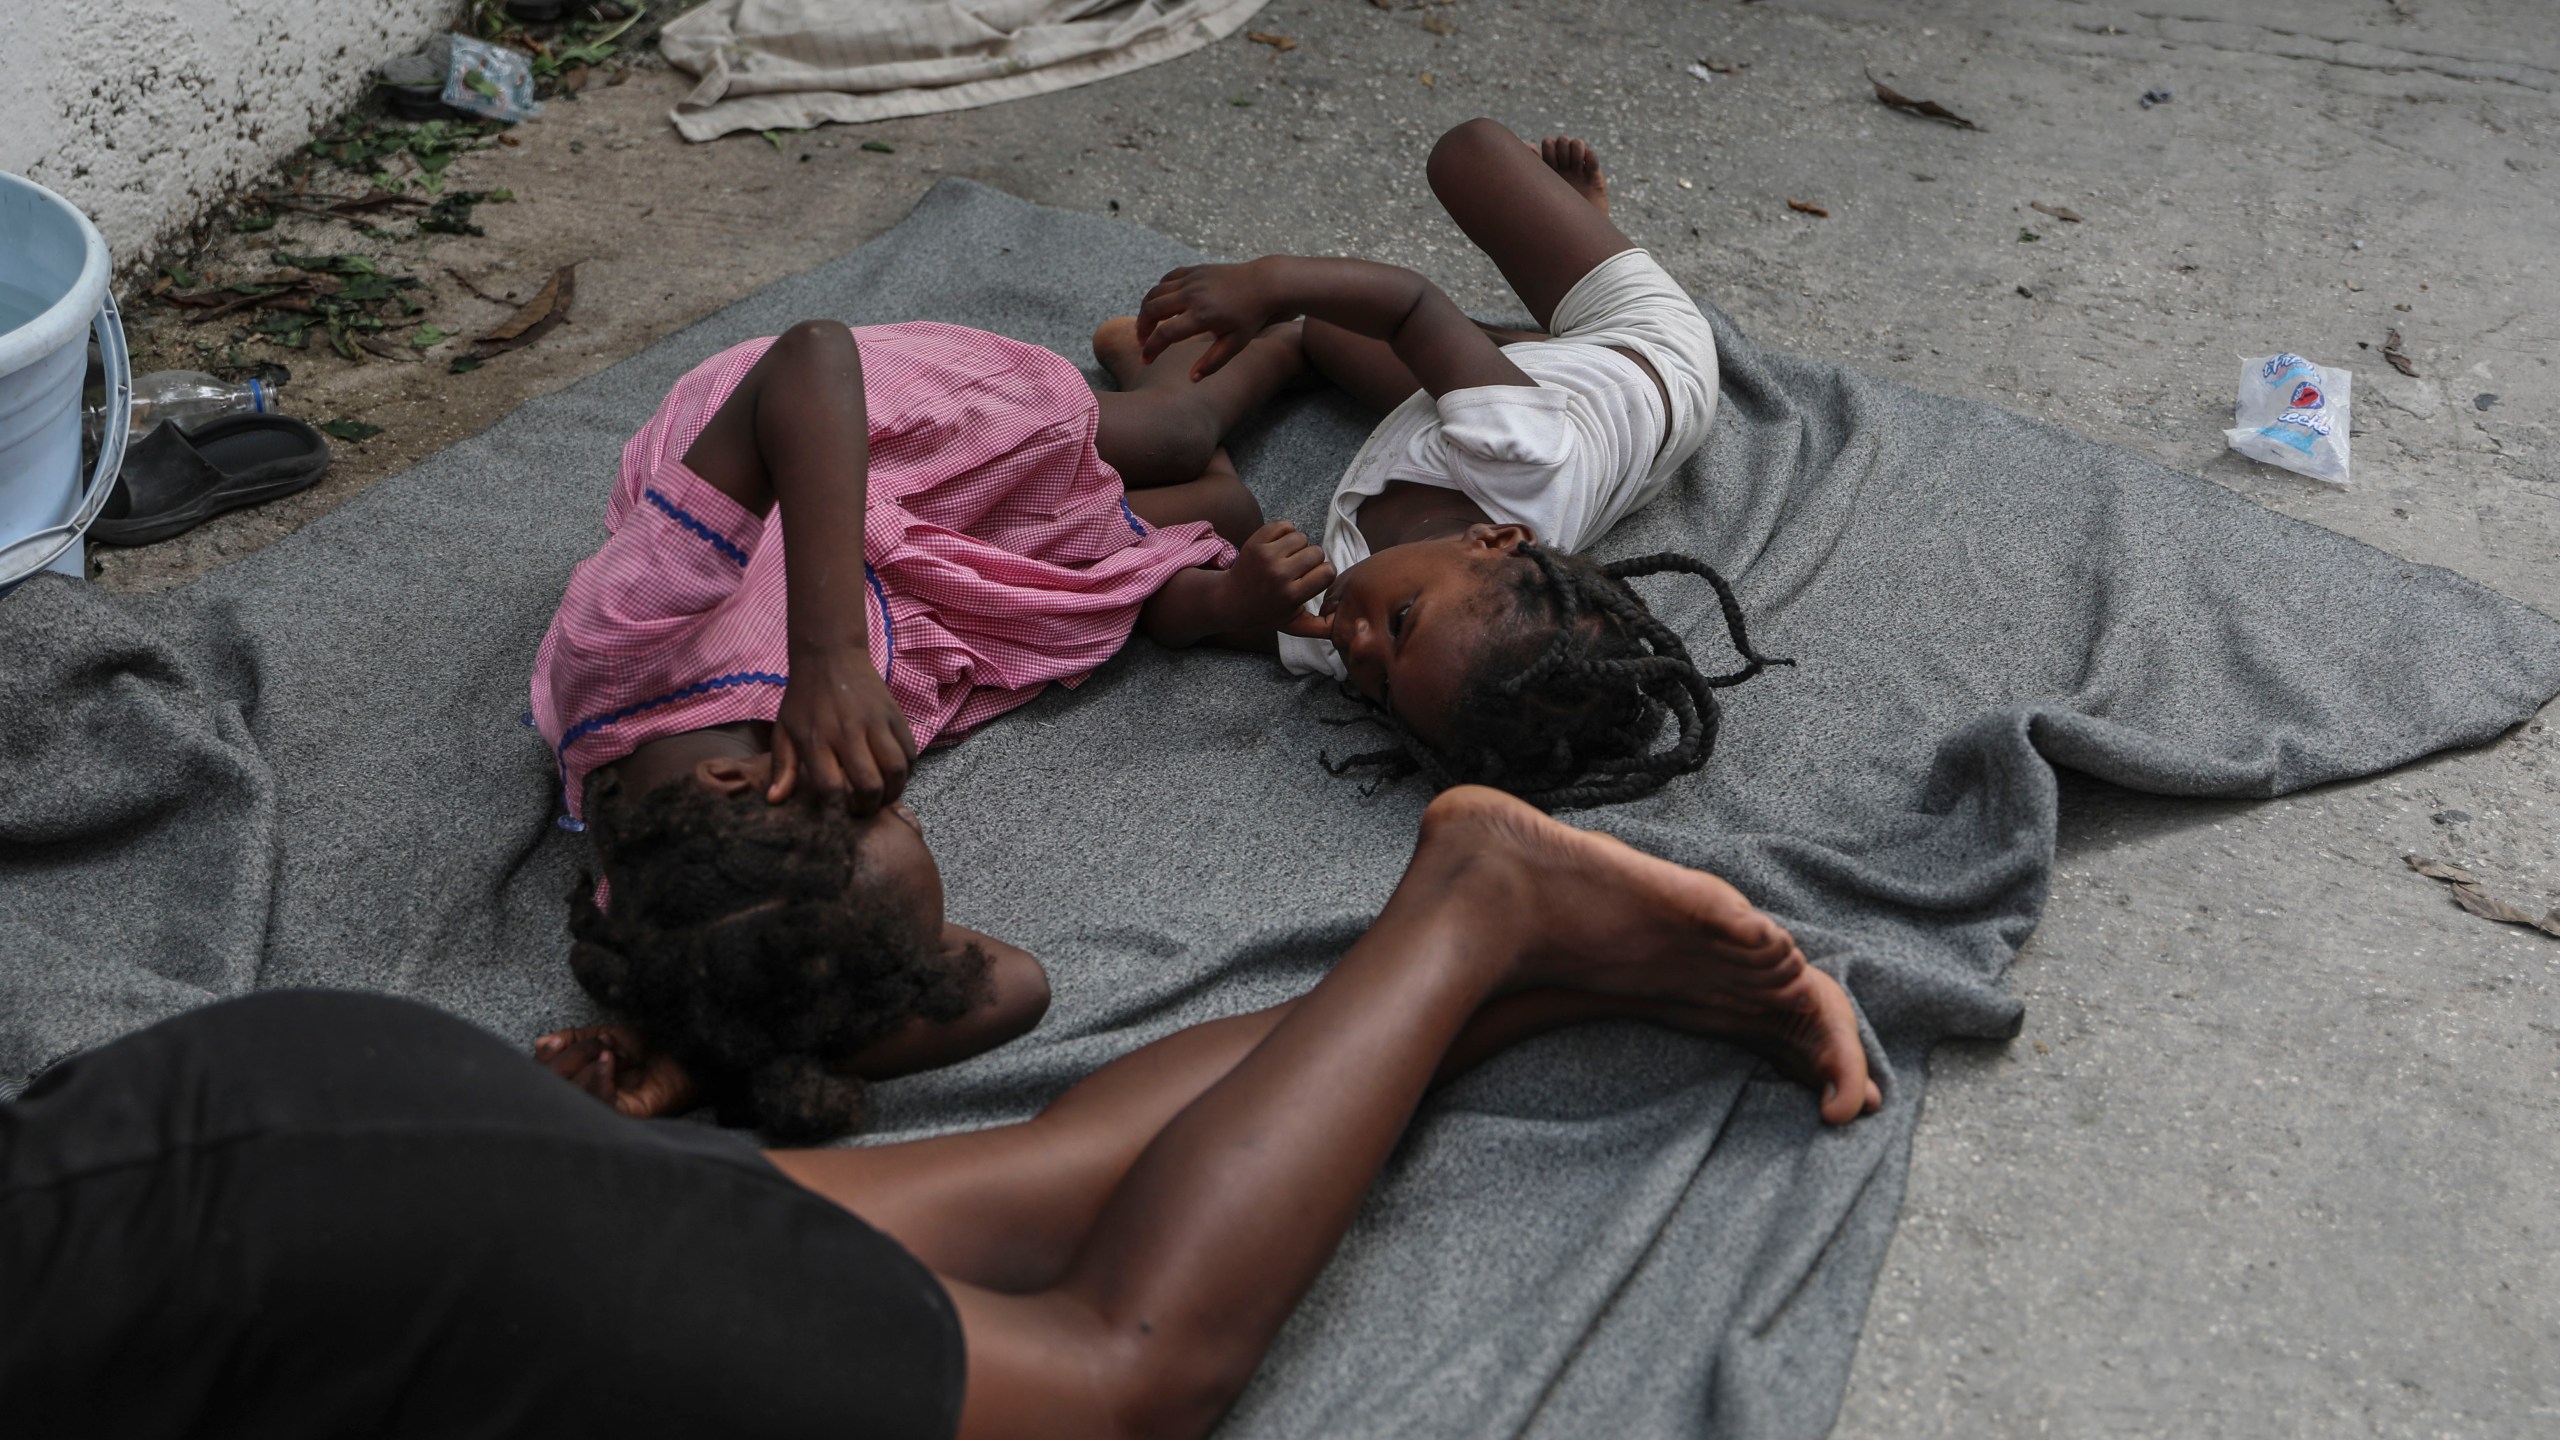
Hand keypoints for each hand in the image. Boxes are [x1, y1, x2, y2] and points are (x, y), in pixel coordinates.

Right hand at [534, 1024, 699, 1119]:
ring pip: (571, 1094)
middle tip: (598, 1045)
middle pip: (552, 1085)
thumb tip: (542, 1044)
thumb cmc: (651, 1047)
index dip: (544, 1060)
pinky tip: (609, 1061)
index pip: (544, 1076)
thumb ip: (575, 1039)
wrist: (690, 1055)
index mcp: (577, 1081)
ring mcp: (603, 1110)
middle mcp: (586, 1099)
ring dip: (586, 1063)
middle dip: (568, 1058)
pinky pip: (598, 1103)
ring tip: (610, 1052)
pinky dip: (598, 1078)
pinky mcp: (623, 1116)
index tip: (553, 1043)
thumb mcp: (608, 1036)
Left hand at [772, 644, 914, 813]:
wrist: (830, 656)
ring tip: (883, 795)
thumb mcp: (784, 730)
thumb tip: (775, 801)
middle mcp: (847, 732)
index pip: (831, 787)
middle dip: (869, 807)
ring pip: (895, 770)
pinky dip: (907, 771)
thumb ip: (782, 767)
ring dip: (893, 791)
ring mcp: (875, 723)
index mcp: (816, 739)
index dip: (838, 808)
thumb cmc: (804, 699)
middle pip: (869, 785)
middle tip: (864, 808)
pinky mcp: (895, 715)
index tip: (839, 811)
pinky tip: (895, 774)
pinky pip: (910, 752)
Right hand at [1136, 261, 1289, 379]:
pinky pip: (1167, 279)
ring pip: (1155, 293)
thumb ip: (1213, 362)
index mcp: (1202, 316)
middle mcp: (1193, 295)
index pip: (1165, 334)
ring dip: (1145, 310)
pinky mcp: (1194, 270)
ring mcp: (1192, 280)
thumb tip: (1192, 378)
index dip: (1151, 349)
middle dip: (1141, 328)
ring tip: (1147, 325)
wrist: (1264, 283)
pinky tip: (1160, 304)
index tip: (1145, 360)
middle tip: (1142, 342)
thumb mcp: (1236, 344)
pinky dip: (1158, 292)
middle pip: (1152, 310)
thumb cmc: (1251, 317)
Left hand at [1221, 521, 1336, 636]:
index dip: (1324, 573)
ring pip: (1301, 537)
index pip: (1327, 572)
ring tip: (1288, 558)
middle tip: (1298, 570)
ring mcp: (1266, 556)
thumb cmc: (1268, 612)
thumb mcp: (1295, 625)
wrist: (1231, 600)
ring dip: (1298, 546)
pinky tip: (1279, 547)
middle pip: (1316, 552)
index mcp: (1292, 595)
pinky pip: (1284, 525)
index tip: (1313, 579)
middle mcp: (1279, 575)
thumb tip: (1344, 623)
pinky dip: (1285, 533)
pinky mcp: (1255, 542)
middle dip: (1312, 559)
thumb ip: (1321, 627)